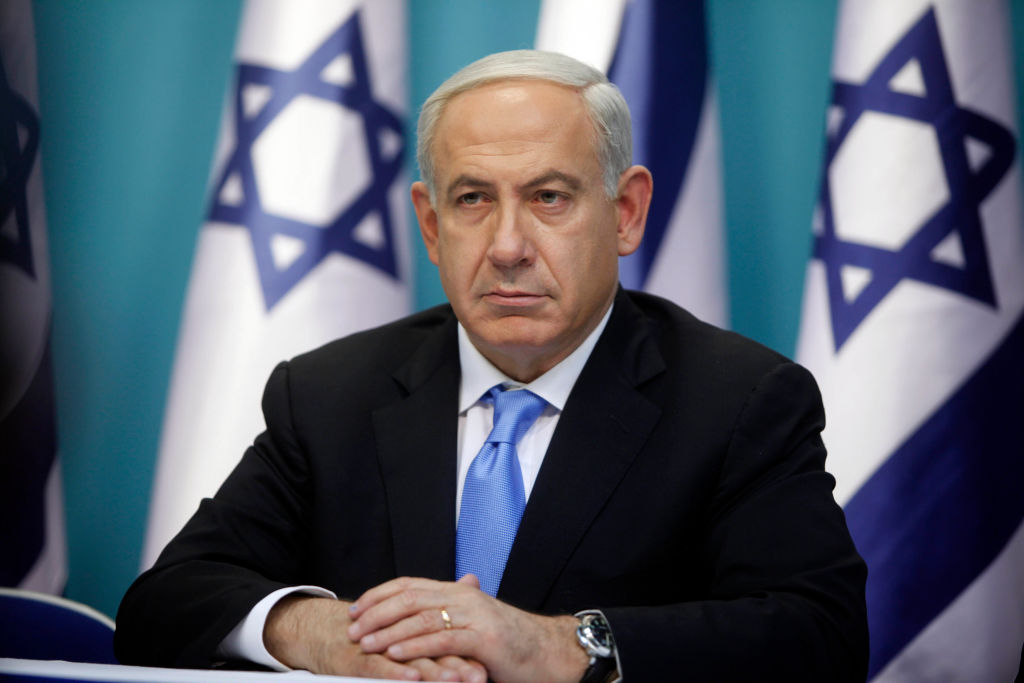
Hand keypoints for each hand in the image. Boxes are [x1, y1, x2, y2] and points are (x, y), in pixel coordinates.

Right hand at [264, 594, 486, 680]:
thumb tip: (473, 578)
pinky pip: (379, 666)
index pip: (446, 635)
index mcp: (416, 625)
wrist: (326, 633)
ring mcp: (379, 646)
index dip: (469, 649)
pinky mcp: (359, 659)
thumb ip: (444, 604)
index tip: (493, 661)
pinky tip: (413, 677)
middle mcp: (400, 633)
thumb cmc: (374, 630)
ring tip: (455, 679)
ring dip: (434, 669)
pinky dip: (397, 671)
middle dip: (458, 662)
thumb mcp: (411, 620)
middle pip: (434, 646)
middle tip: (480, 674)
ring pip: (411, 656)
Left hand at [347, 575, 588, 682]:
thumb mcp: (476, 622)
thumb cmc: (512, 643)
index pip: (410, 584)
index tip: (356, 608)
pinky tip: (395, 654)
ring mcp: (474, 616)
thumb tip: (423, 613)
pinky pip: (441, 640)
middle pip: (410, 597)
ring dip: (388, 632)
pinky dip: (415, 646)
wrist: (549, 652)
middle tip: (352, 627)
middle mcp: (464, 596)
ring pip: (421, 618)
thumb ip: (451, 614)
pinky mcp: (483, 638)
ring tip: (365, 643)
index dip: (380, 595)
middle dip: (376, 612)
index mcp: (459, 591)